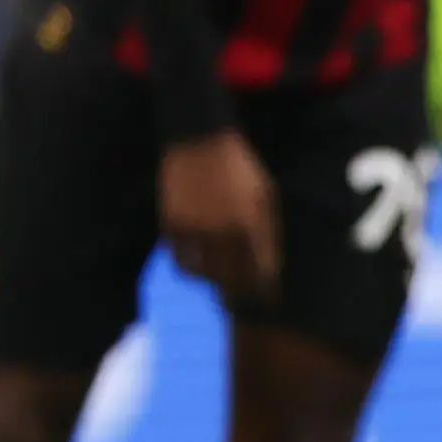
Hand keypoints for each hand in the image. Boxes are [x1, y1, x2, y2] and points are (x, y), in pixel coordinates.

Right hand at [158, 131, 280, 304]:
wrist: (200, 141)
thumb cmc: (241, 168)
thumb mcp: (265, 196)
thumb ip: (267, 231)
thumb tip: (270, 266)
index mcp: (251, 224)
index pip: (261, 271)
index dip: (266, 289)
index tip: (270, 298)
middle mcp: (222, 231)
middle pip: (233, 279)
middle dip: (242, 293)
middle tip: (245, 300)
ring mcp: (194, 230)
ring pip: (205, 275)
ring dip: (215, 281)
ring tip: (223, 282)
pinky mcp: (171, 226)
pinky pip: (182, 261)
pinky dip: (193, 269)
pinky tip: (202, 267)